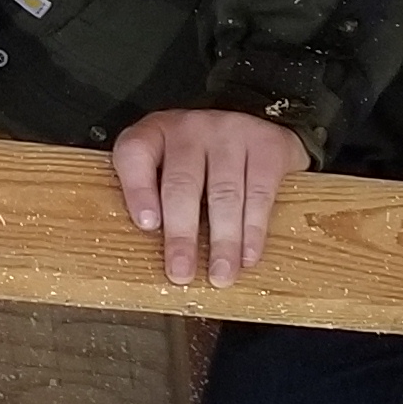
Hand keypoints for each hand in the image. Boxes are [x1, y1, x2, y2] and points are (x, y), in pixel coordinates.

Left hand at [111, 106, 307, 285]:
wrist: (255, 128)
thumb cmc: (198, 161)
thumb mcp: (164, 166)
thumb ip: (151, 196)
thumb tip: (147, 250)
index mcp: (154, 133)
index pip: (135, 153)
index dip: (138, 189)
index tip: (147, 225)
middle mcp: (190, 128)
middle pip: (182, 183)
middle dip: (182, 234)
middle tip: (181, 272)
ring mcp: (231, 132)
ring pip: (224, 193)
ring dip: (222, 241)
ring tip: (220, 275)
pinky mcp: (267, 145)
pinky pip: (260, 193)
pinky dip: (254, 230)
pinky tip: (248, 255)